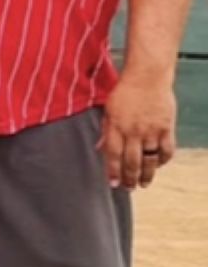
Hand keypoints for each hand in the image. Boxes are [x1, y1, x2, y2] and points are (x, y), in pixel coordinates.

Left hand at [100, 66, 177, 188]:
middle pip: (131, 161)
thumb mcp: (109, 111)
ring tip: (143, 184)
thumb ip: (106, 131)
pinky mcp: (167, 127)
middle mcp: (133, 131)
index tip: (112, 184)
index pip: (113, 155)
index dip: (113, 172)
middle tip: (128, 188)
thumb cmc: (125, 93)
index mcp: (116, 127)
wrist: (147, 77)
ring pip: (149, 159)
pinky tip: (158, 165)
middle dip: (129, 178)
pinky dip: (162, 160)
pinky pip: (166, 150)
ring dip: (146, 175)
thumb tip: (99, 149)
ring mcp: (151, 130)